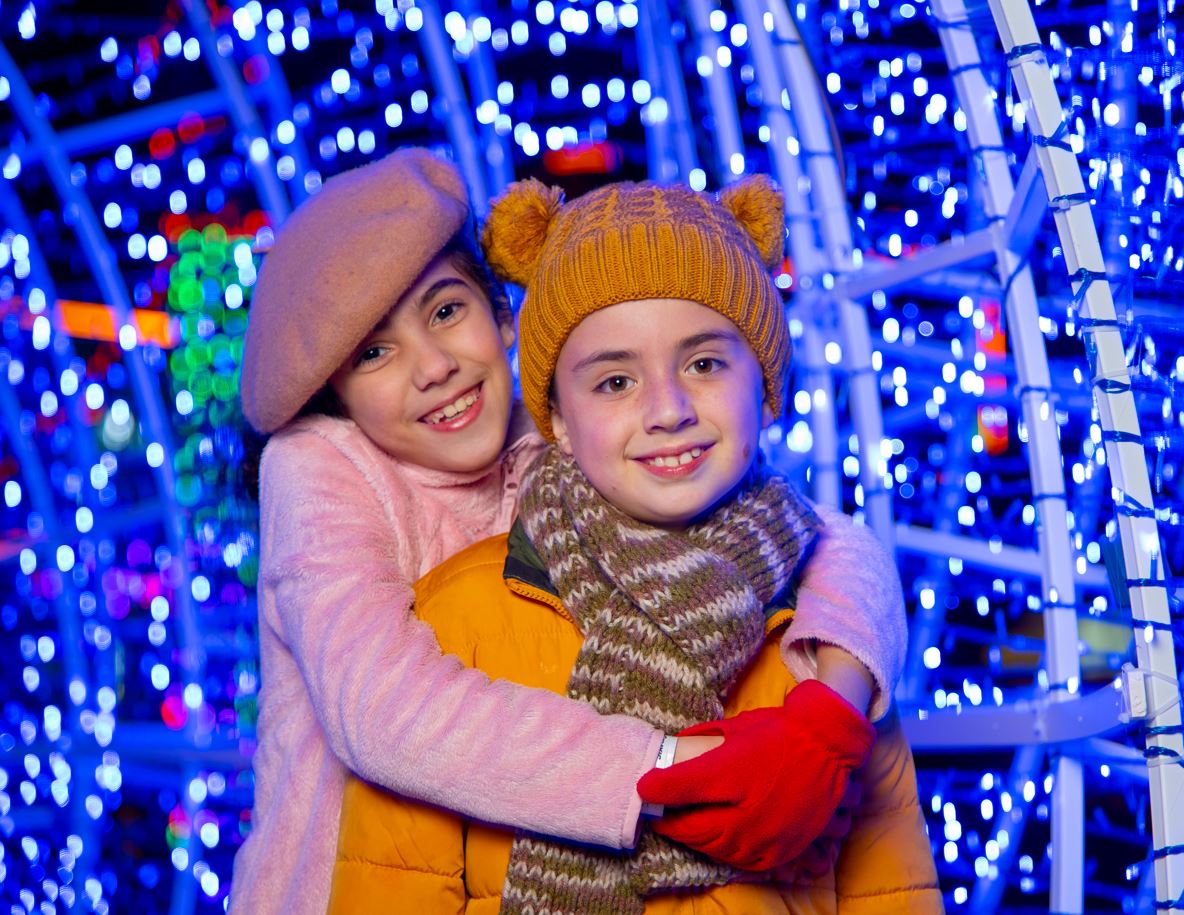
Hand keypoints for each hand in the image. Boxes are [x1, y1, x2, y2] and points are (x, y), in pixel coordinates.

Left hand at [636, 680, 874, 870]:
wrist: (828, 745)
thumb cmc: (779, 731)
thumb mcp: (735, 726)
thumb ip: (702, 739)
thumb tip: (678, 745)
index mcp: (731, 772)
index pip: (682, 787)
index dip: (656, 790)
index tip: (644, 789)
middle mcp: (746, 809)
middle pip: (694, 826)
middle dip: (672, 822)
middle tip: (661, 814)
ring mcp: (764, 833)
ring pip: (714, 847)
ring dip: (695, 838)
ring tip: (684, 827)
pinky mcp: (781, 848)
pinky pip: (742, 860)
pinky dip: (724, 851)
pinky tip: (716, 840)